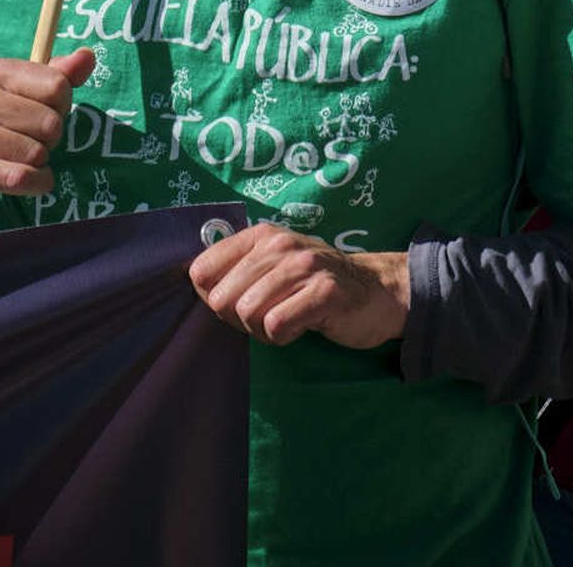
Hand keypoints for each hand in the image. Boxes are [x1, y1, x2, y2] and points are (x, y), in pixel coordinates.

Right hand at [0, 48, 97, 213]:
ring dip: (41, 161)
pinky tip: (30, 178)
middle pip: (49, 123)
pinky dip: (37, 183)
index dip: (63, 104)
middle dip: (51, 136)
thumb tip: (87, 56)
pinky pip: (22, 179)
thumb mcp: (28, 89)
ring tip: (24, 156)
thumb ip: (62, 73)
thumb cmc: (1, 118)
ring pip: (36, 154)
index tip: (48, 109)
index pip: (57, 86)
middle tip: (33, 137)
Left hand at [190, 223, 408, 349]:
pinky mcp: (324, 293)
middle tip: (268, 316)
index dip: (213, 297)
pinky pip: (277, 326)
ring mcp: (304, 266)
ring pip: (248, 312)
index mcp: (261, 235)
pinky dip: (285, 336)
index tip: (239, 302)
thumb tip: (198, 285)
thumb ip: (237, 271)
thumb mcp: (273, 267)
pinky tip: (304, 326)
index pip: (202, 269)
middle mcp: (280, 244)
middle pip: (223, 298)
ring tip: (289, 319)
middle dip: (238, 320)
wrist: (374, 291)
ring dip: (263, 330)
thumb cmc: (312, 284)